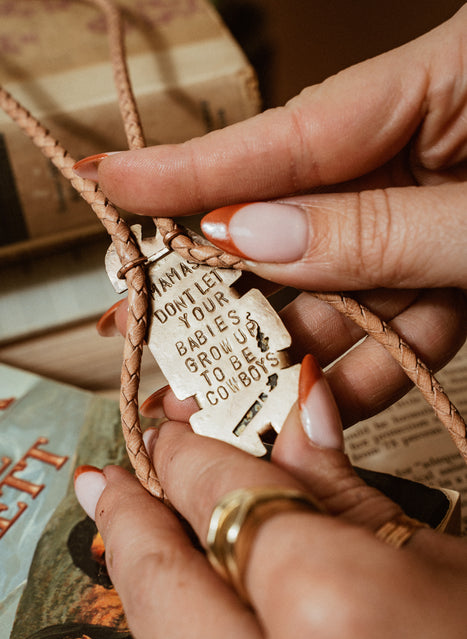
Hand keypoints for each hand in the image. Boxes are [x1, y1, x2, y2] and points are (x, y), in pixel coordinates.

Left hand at [74, 357, 466, 638]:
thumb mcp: (431, 559)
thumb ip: (342, 491)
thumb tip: (300, 413)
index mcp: (330, 608)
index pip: (222, 498)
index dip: (188, 457)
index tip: (168, 441)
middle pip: (159, 585)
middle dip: (128, 523)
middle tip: (103, 484)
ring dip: (149, 601)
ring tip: (150, 551)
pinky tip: (196, 635)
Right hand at [78, 7, 466, 426]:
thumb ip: (379, 229)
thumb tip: (256, 237)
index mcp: (442, 85)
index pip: (291, 131)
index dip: (196, 169)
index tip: (115, 185)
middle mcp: (428, 148)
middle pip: (303, 218)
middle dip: (233, 287)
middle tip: (163, 329)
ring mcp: (440, 214)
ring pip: (348, 286)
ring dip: (290, 349)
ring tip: (227, 396)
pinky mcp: (458, 269)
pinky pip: (402, 321)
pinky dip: (365, 368)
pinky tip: (314, 401)